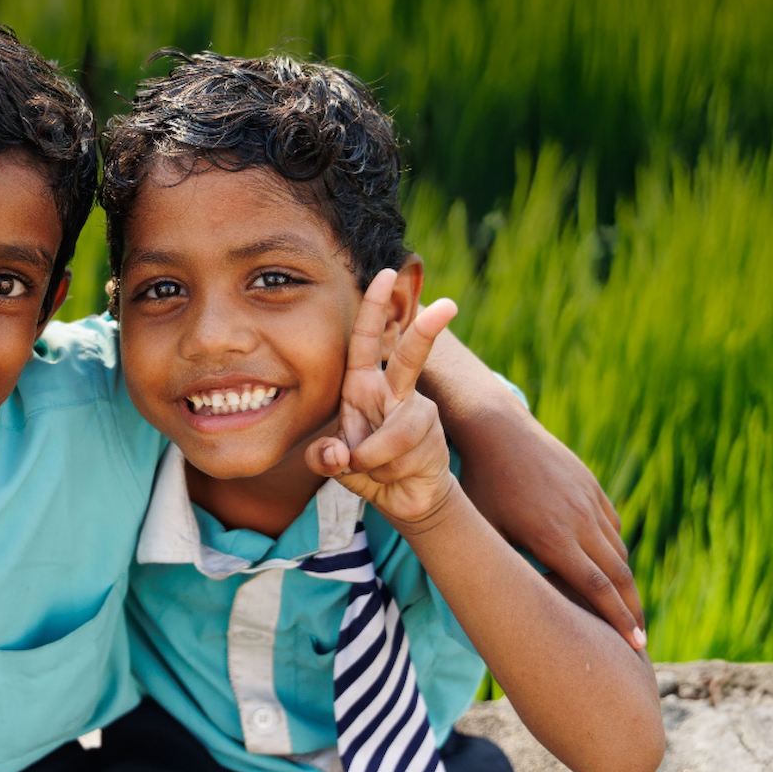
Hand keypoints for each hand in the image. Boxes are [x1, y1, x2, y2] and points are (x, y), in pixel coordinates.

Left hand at [305, 269, 462, 523]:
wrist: (404, 498)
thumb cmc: (366, 469)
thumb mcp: (335, 462)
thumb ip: (325, 457)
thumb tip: (337, 455)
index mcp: (363, 385)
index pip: (367, 340)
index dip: (375, 308)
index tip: (385, 274)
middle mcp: (393, 392)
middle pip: (411, 357)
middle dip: (426, 331)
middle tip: (447, 306)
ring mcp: (418, 413)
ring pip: (394, 434)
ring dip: (373, 460)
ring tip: (372, 468)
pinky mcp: (431, 437)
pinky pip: (400, 456)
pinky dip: (385, 472)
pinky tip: (392, 475)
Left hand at [454, 404, 647, 650]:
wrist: (497, 430)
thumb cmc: (481, 485)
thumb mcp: (483, 530)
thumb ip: (500, 568)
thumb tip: (499, 608)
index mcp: (553, 538)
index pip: (597, 589)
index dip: (619, 620)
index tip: (636, 645)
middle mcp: (579, 521)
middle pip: (618, 575)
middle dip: (632, 610)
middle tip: (641, 641)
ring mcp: (589, 501)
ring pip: (618, 550)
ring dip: (626, 583)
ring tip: (627, 610)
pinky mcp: (592, 487)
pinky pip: (612, 526)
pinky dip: (616, 551)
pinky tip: (612, 568)